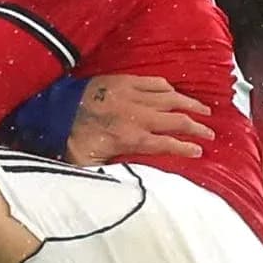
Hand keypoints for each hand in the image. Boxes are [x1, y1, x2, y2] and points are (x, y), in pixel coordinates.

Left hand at [65, 74, 213, 165]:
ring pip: (170, 98)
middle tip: (211, 133)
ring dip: (190, 105)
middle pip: (176, 120)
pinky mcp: (124, 80)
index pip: (167, 144)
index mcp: (130, 138)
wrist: (52, 109)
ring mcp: (131, 95)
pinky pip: (153, 81)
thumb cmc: (69, 139)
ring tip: (205, 111)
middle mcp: (136, 116)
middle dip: (197, 127)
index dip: (186, 148)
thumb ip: (111, 171)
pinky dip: (167, 87)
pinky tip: (175, 92)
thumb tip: (125, 183)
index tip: (199, 151)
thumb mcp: (89, 165)